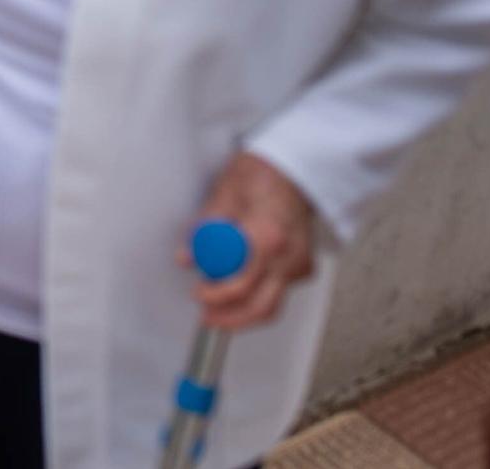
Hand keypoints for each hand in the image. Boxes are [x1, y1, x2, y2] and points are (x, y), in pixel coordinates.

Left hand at [185, 152, 317, 330]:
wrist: (295, 169)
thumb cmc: (263, 175)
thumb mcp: (224, 194)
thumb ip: (204, 229)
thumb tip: (187, 256)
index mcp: (268, 237)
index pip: (241, 284)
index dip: (215, 295)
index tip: (199, 293)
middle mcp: (288, 256)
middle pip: (261, 307)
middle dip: (230, 319)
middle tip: (207, 317)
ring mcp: (298, 264)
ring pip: (273, 306)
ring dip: (244, 315)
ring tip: (218, 313)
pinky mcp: (301, 267)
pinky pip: (279, 294)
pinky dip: (258, 300)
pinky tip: (238, 298)